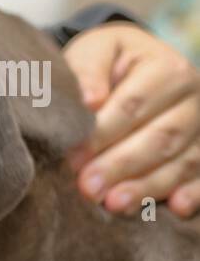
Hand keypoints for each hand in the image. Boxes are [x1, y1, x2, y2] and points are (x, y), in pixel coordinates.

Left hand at [63, 22, 199, 217]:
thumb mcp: (94, 52)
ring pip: (182, 162)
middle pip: (160, 137)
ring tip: (114, 205)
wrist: (133, 70)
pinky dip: (194, 195)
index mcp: (167, 69)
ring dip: (148, 187)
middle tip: (87, 188)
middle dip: (122, 165)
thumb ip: (87, 71)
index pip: (134, 105)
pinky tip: (176, 208)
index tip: (73, 157)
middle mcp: (194, 99)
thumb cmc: (108, 63)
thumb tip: (89, 101)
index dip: (103, 133)